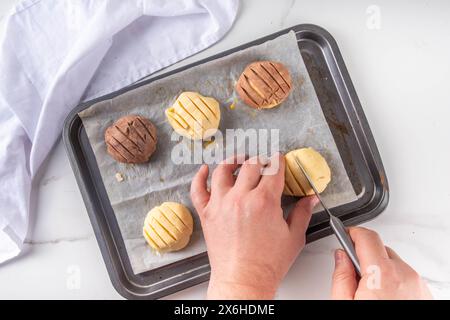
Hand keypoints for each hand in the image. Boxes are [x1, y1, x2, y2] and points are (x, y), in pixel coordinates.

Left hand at [191, 154, 318, 298]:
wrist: (243, 281)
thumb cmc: (267, 264)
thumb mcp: (294, 237)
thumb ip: (303, 213)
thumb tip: (310, 199)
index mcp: (264, 201)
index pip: (273, 169)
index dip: (278, 160)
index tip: (279, 159)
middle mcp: (240, 198)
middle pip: (250, 165)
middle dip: (260, 159)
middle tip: (264, 161)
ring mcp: (220, 204)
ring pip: (222, 170)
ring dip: (233, 160)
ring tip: (239, 160)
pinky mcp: (207, 214)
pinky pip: (198, 189)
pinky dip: (199, 176)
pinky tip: (204, 170)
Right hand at [331, 227, 431, 299]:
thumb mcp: (344, 303)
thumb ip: (341, 277)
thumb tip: (340, 257)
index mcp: (382, 275)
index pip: (367, 237)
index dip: (352, 233)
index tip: (345, 234)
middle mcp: (404, 275)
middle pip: (380, 250)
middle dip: (365, 257)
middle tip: (354, 274)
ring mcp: (418, 284)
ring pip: (394, 264)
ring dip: (381, 270)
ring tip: (371, 292)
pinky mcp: (425, 293)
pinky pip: (406, 277)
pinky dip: (394, 281)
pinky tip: (384, 296)